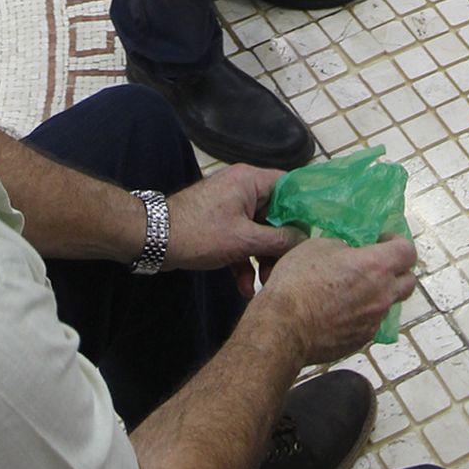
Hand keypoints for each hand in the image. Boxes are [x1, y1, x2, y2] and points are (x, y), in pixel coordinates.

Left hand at [166, 168, 301, 298]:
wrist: (154, 240)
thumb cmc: (201, 233)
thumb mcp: (244, 240)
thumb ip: (279, 240)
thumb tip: (305, 239)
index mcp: (251, 181)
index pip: (289, 187)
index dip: (303, 210)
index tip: (313, 236)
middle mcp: (243, 189)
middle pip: (275, 215)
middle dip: (280, 247)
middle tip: (285, 271)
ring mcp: (230, 207)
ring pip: (258, 232)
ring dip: (262, 259)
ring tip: (263, 285)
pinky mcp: (219, 224)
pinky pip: (241, 240)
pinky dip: (244, 261)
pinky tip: (243, 288)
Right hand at [258, 233, 417, 366]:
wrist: (284, 327)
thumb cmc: (298, 281)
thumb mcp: (318, 246)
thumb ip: (343, 249)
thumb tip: (348, 256)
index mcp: (376, 267)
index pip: (408, 251)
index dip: (397, 242)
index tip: (381, 240)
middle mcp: (382, 296)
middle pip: (409, 282)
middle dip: (397, 271)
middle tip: (376, 265)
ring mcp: (373, 321)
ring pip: (388, 304)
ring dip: (377, 294)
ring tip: (351, 290)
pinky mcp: (361, 340)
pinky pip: (370, 322)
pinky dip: (362, 314)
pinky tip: (339, 311)